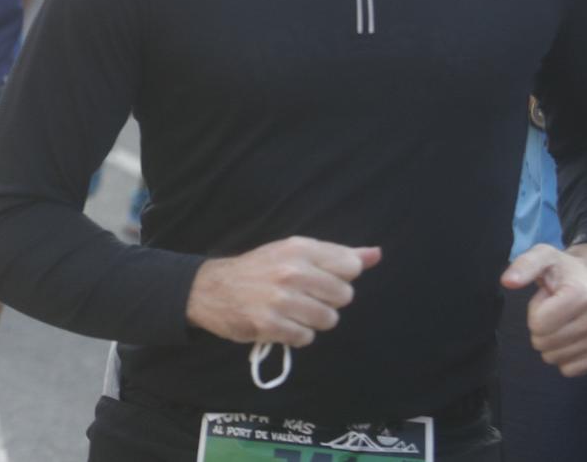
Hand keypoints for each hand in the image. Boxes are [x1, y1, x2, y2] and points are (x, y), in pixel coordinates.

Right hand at [186, 236, 380, 348]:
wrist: (210, 289)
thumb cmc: (257, 269)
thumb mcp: (293, 252)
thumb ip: (337, 254)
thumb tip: (376, 254)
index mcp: (299, 249)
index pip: (350, 265)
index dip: (339, 276)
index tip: (319, 278)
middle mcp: (291, 271)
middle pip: (344, 295)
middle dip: (327, 300)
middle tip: (302, 296)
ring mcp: (281, 299)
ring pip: (328, 319)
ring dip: (312, 320)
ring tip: (291, 311)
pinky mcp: (270, 324)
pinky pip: (306, 338)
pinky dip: (296, 335)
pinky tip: (280, 323)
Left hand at [501, 244, 586, 376]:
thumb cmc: (563, 268)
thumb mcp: (542, 256)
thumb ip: (524, 265)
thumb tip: (508, 281)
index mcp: (581, 294)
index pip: (539, 324)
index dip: (535, 311)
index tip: (546, 298)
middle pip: (545, 343)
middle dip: (540, 327)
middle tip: (553, 309)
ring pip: (555, 358)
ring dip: (551, 341)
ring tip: (563, 319)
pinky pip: (571, 369)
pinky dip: (563, 357)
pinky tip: (569, 337)